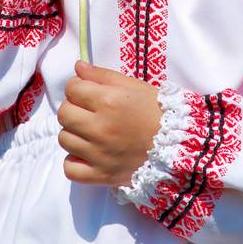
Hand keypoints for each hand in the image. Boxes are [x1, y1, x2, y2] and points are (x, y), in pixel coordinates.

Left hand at [57, 60, 163, 187]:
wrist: (178, 145)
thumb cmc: (156, 111)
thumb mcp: (133, 86)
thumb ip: (102, 75)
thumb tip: (77, 67)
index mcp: (108, 101)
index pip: (72, 89)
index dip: (77, 87)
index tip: (86, 91)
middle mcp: (100, 128)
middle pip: (64, 114)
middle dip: (73, 108)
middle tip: (87, 111)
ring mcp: (99, 155)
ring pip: (64, 140)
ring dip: (74, 133)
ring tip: (90, 132)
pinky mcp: (101, 176)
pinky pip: (70, 169)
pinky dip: (74, 161)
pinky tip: (86, 154)